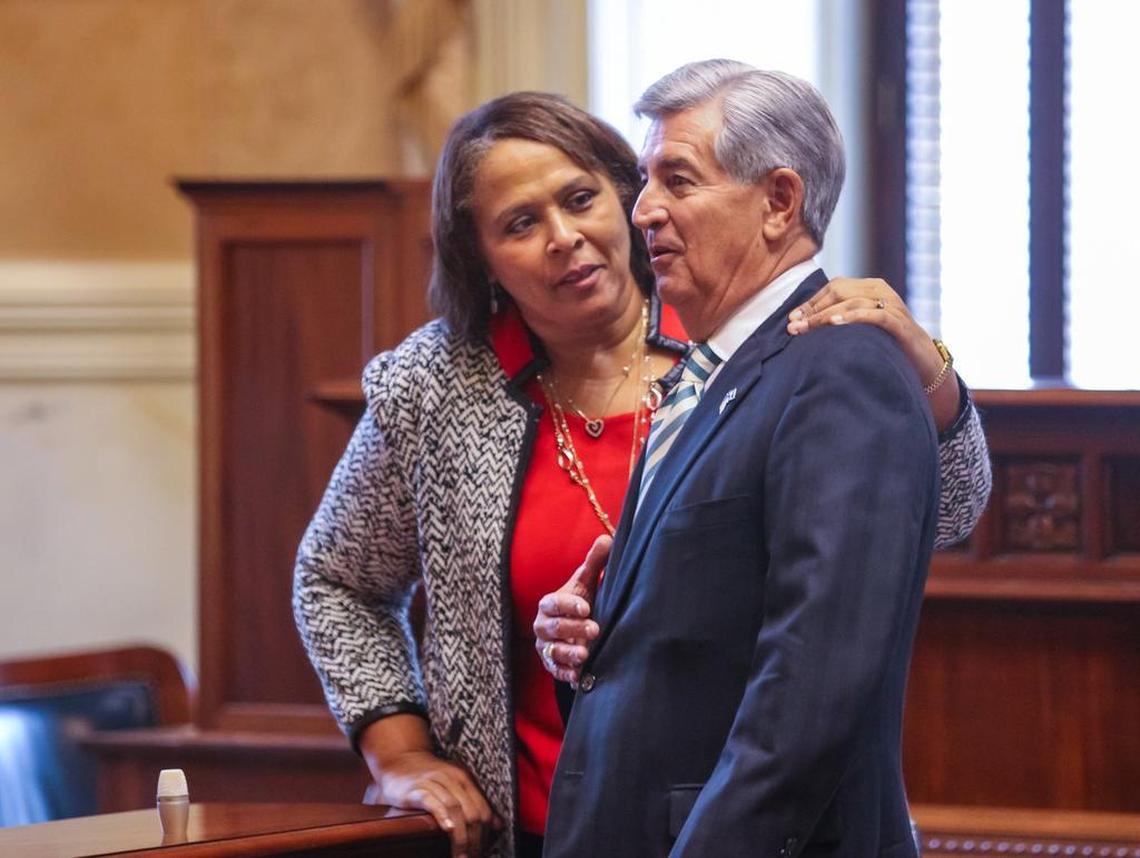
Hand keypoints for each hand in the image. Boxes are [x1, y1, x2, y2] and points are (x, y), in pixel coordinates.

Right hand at [360, 716, 497, 857]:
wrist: (400, 761)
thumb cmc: (428, 778)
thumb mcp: (454, 787)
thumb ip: (474, 804)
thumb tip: (498, 825)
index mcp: (464, 780)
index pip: (483, 809)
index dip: (486, 833)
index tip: (483, 850)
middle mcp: (452, 779)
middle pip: (471, 812)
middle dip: (475, 839)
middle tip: (473, 856)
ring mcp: (434, 782)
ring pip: (455, 809)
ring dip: (460, 837)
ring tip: (461, 855)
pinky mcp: (416, 789)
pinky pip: (432, 801)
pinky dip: (442, 816)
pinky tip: (447, 829)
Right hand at [533, 534, 609, 685]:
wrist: (572, 628)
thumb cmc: (580, 602)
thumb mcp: (585, 583)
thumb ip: (594, 563)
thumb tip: (607, 538)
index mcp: (549, 604)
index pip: (554, 603)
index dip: (568, 605)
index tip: (586, 606)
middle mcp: (543, 625)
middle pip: (553, 628)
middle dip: (573, 628)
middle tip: (595, 628)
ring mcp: (546, 647)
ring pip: (553, 651)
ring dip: (569, 653)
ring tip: (586, 654)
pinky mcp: (552, 665)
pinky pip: (556, 671)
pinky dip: (567, 674)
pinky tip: (580, 676)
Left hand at [786, 277, 960, 430]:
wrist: (923, 361)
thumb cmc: (887, 345)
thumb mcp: (862, 328)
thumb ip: (842, 320)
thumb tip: (804, 326)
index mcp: (869, 288)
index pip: (833, 288)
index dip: (810, 302)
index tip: (790, 319)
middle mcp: (880, 291)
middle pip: (839, 292)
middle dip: (812, 310)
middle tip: (792, 327)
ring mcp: (891, 305)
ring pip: (852, 302)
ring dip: (824, 315)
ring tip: (805, 328)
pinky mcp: (899, 322)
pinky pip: (874, 315)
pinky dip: (853, 318)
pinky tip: (834, 325)